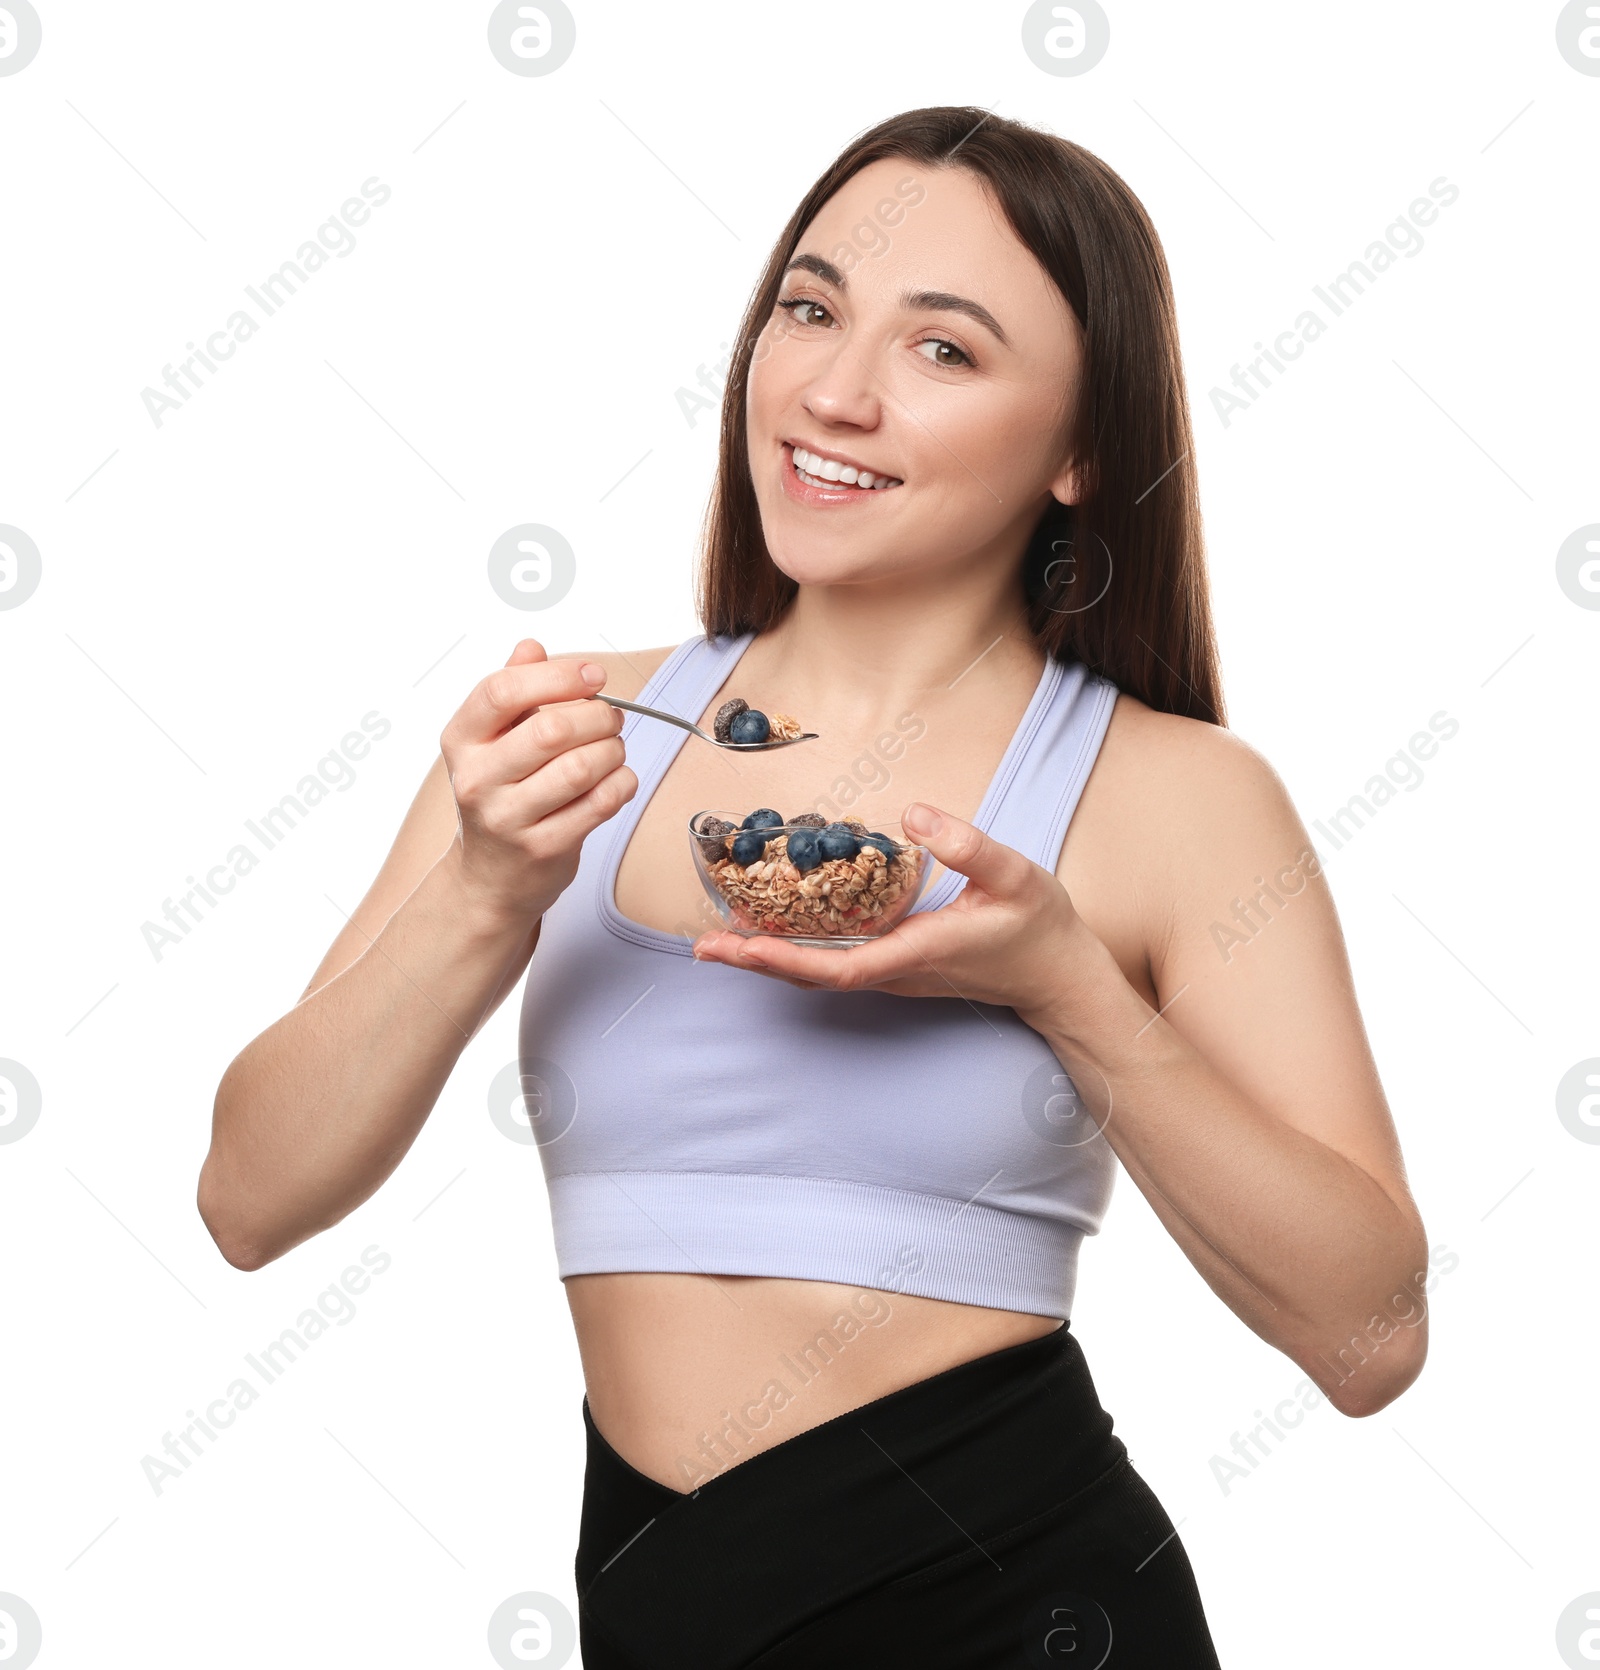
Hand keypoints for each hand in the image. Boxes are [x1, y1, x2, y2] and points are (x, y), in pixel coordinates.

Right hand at [440, 639, 636, 924]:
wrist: (489, 878)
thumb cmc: (501, 795)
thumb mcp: (493, 740)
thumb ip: (514, 691)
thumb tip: (532, 647)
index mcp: (461, 740)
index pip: (501, 690)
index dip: (557, 676)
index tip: (594, 675)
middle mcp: (476, 779)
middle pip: (550, 729)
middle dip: (596, 716)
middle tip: (611, 719)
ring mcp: (507, 819)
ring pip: (580, 768)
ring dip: (612, 751)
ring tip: (613, 749)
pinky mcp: (543, 849)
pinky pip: (599, 804)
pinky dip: (621, 784)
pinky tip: (617, 779)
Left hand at [691, 802, 1107, 1027]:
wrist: (1058, 976)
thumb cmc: (1039, 927)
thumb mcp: (1016, 875)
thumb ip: (970, 845)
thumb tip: (915, 815)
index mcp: (918, 951)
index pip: (841, 965)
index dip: (788, 958)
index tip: (743, 946)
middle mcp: (897, 971)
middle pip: (813, 976)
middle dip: (756, 962)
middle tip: (702, 946)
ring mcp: (894, 974)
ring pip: (818, 974)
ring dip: (767, 960)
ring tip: (716, 942)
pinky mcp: (895, 966)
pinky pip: (833, 965)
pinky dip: (791, 954)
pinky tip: (766, 936)